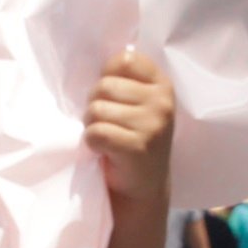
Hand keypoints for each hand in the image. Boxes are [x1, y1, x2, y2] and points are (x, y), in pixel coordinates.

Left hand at [86, 49, 175, 202]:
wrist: (142, 189)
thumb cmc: (131, 141)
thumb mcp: (137, 105)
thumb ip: (124, 82)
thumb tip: (85, 58)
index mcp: (162, 84)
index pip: (124, 59)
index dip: (107, 77)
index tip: (111, 98)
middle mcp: (162, 101)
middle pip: (103, 86)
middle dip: (94, 105)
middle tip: (105, 124)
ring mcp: (153, 124)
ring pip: (96, 109)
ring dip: (91, 125)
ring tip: (105, 138)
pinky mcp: (138, 147)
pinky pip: (96, 132)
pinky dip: (91, 143)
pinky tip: (103, 151)